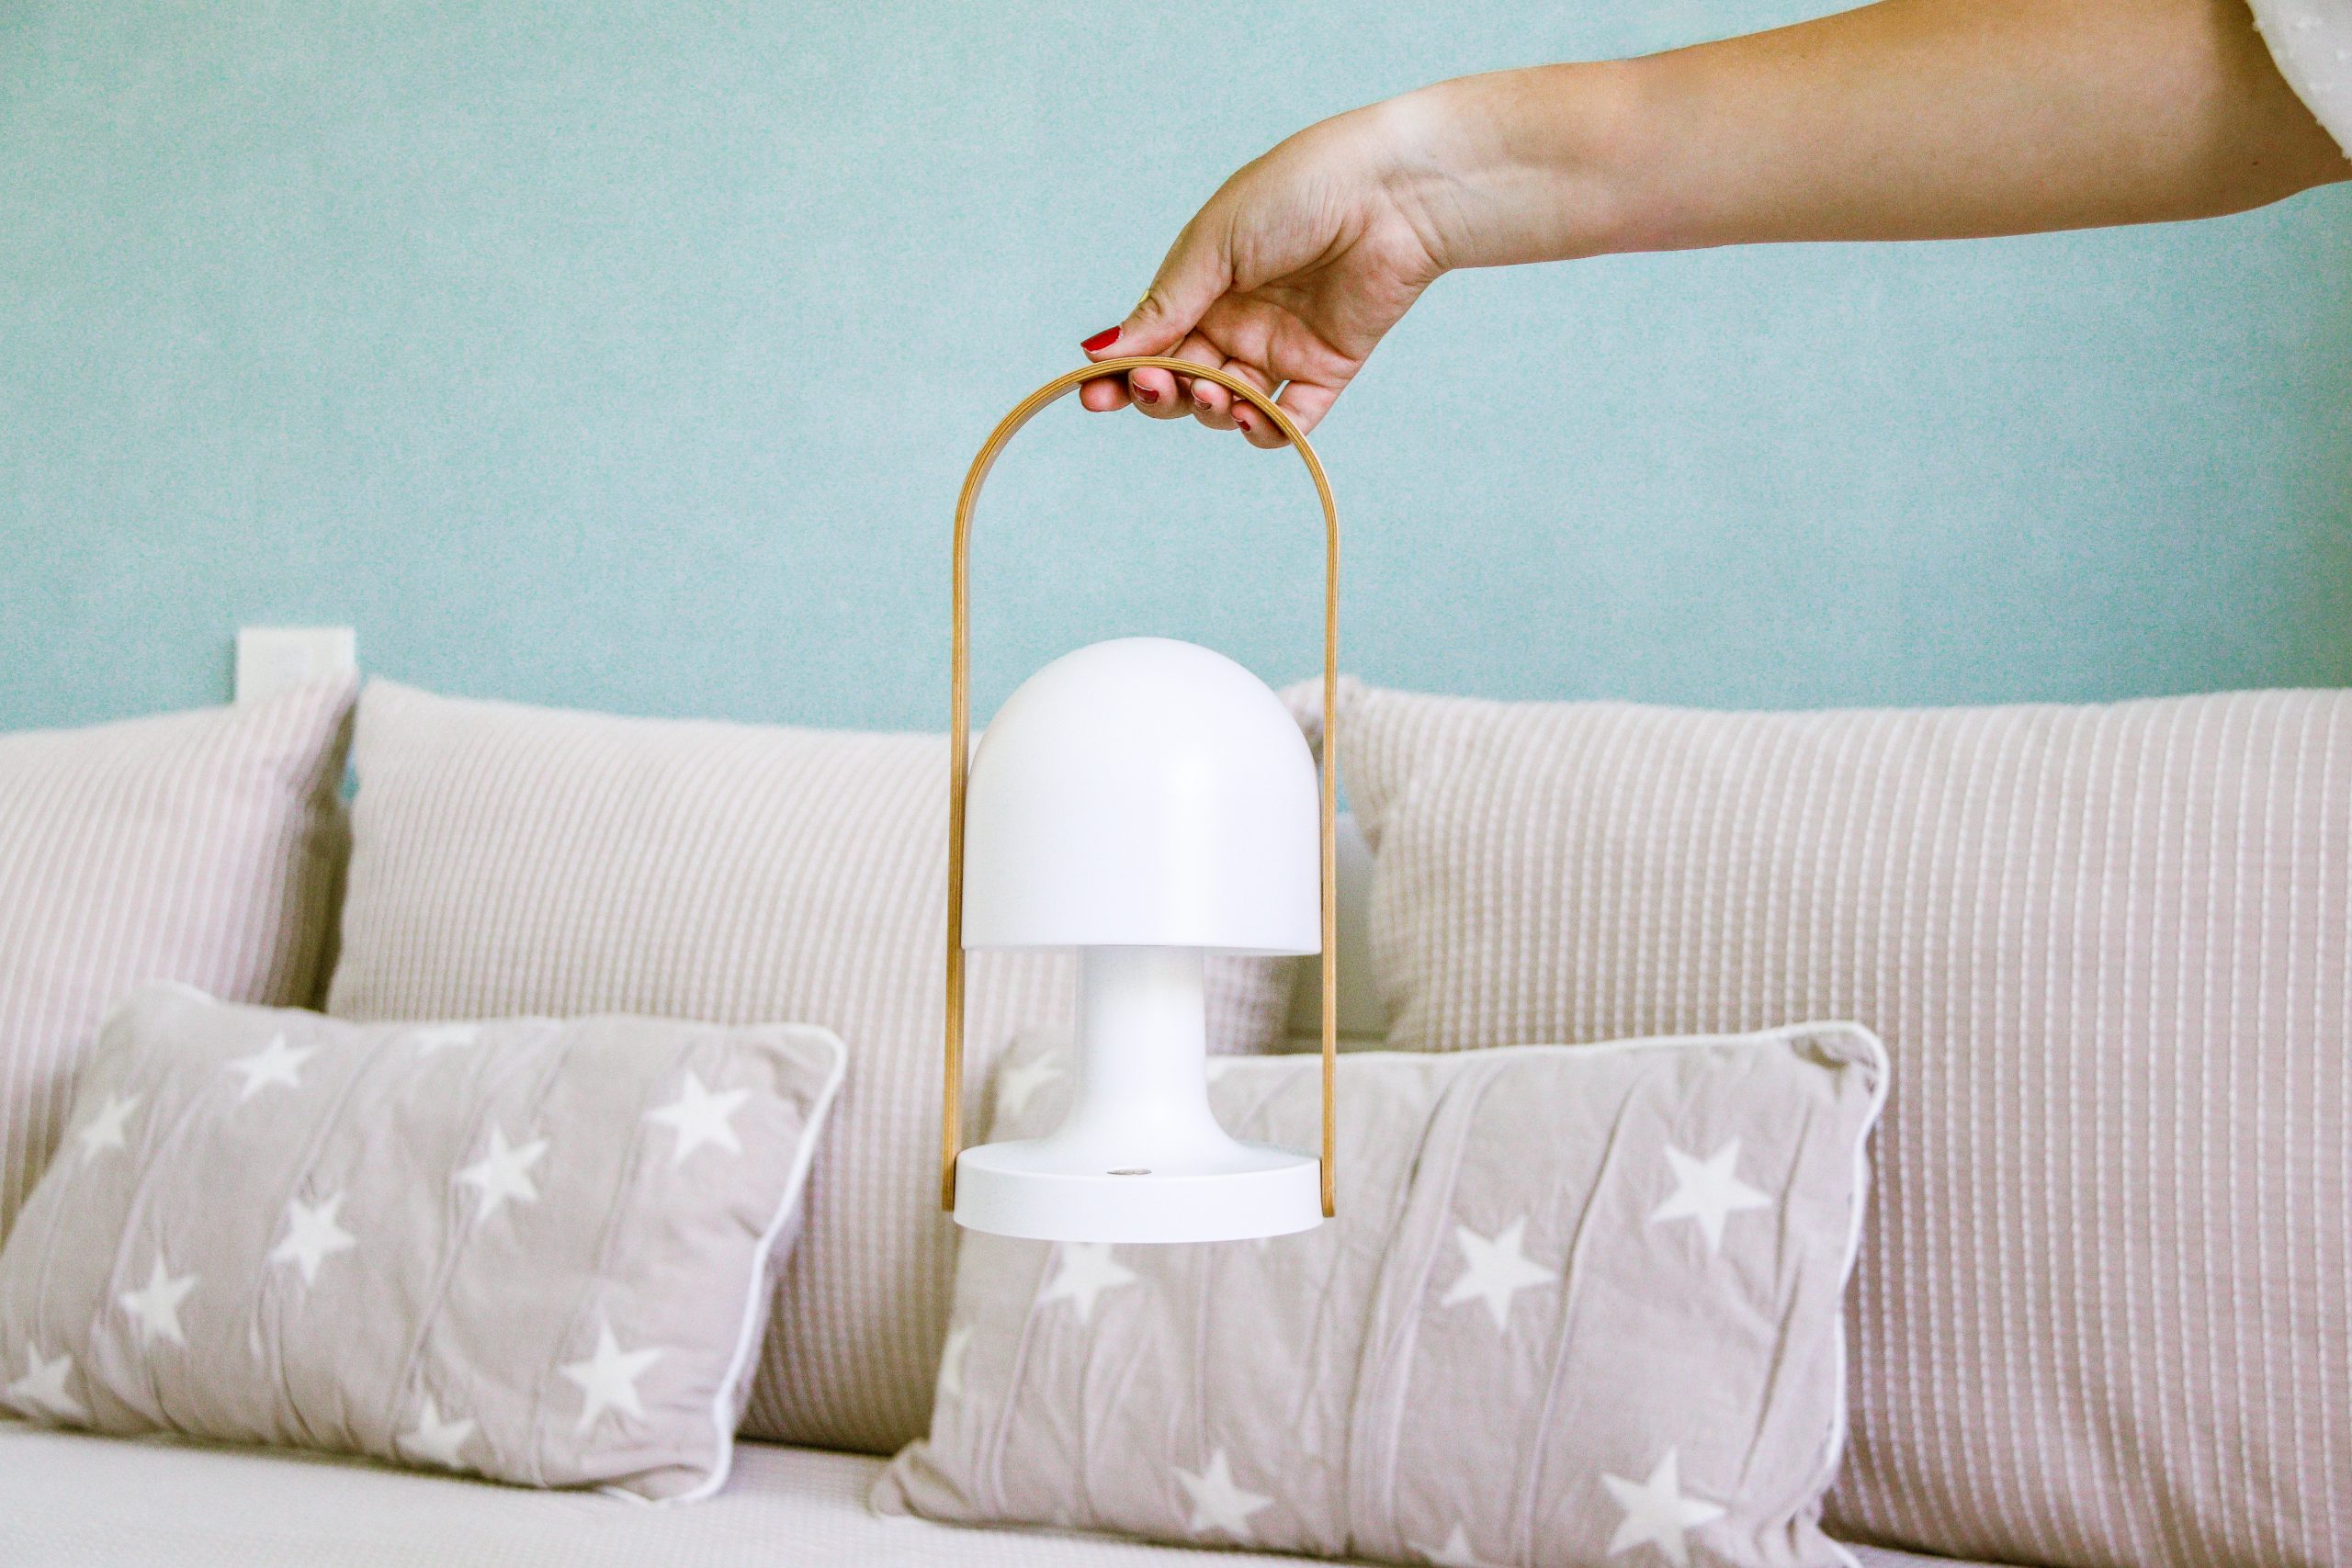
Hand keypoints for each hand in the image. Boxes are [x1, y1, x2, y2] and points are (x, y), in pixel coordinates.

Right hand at [1077, 100, 1446, 446]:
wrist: (1392, 190)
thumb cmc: (1300, 190)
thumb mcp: (1215, 244)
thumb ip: (1164, 304)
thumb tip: (1100, 351)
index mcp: (1203, 282)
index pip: (1151, 340)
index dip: (1120, 373)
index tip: (1093, 397)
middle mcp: (1238, 318)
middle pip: (1183, 379)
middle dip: (1161, 393)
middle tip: (1157, 387)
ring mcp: (1281, 346)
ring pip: (1228, 403)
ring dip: (1210, 409)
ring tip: (1213, 393)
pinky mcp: (1327, 367)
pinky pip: (1289, 419)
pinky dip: (1265, 429)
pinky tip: (1251, 418)